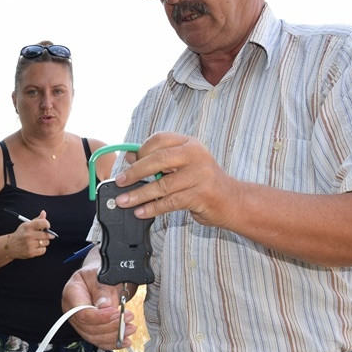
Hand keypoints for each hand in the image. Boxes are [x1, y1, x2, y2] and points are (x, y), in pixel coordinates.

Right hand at [6, 209, 54, 258]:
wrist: (10, 246)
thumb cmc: (20, 234)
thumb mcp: (26, 225)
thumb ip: (36, 220)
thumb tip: (44, 213)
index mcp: (28, 226)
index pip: (43, 223)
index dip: (47, 224)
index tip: (47, 226)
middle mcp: (29, 235)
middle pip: (46, 234)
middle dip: (48, 235)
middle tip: (46, 235)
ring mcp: (30, 244)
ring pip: (46, 242)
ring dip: (44, 242)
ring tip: (38, 241)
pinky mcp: (31, 252)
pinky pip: (43, 250)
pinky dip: (42, 249)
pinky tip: (36, 247)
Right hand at [61, 248, 136, 349]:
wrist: (100, 278)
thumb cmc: (99, 274)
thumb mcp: (102, 274)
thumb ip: (102, 290)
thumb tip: (104, 306)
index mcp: (72, 293)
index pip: (82, 312)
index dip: (100, 317)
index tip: (117, 314)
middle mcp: (72, 310)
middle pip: (88, 327)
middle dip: (110, 326)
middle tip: (128, 319)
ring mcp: (79, 321)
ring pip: (94, 337)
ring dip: (114, 336)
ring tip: (130, 328)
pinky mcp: (88, 329)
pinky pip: (99, 341)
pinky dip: (112, 343)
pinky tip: (124, 341)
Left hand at [115, 132, 237, 226]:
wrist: (232, 201)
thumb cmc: (202, 182)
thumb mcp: (182, 165)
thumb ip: (158, 160)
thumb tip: (130, 157)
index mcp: (190, 143)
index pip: (159, 140)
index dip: (141, 150)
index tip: (128, 162)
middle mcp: (196, 155)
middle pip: (158, 160)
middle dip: (134, 172)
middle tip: (119, 182)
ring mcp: (200, 175)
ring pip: (161, 185)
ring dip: (138, 195)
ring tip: (123, 201)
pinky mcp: (200, 195)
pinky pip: (169, 202)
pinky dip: (152, 208)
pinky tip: (140, 212)